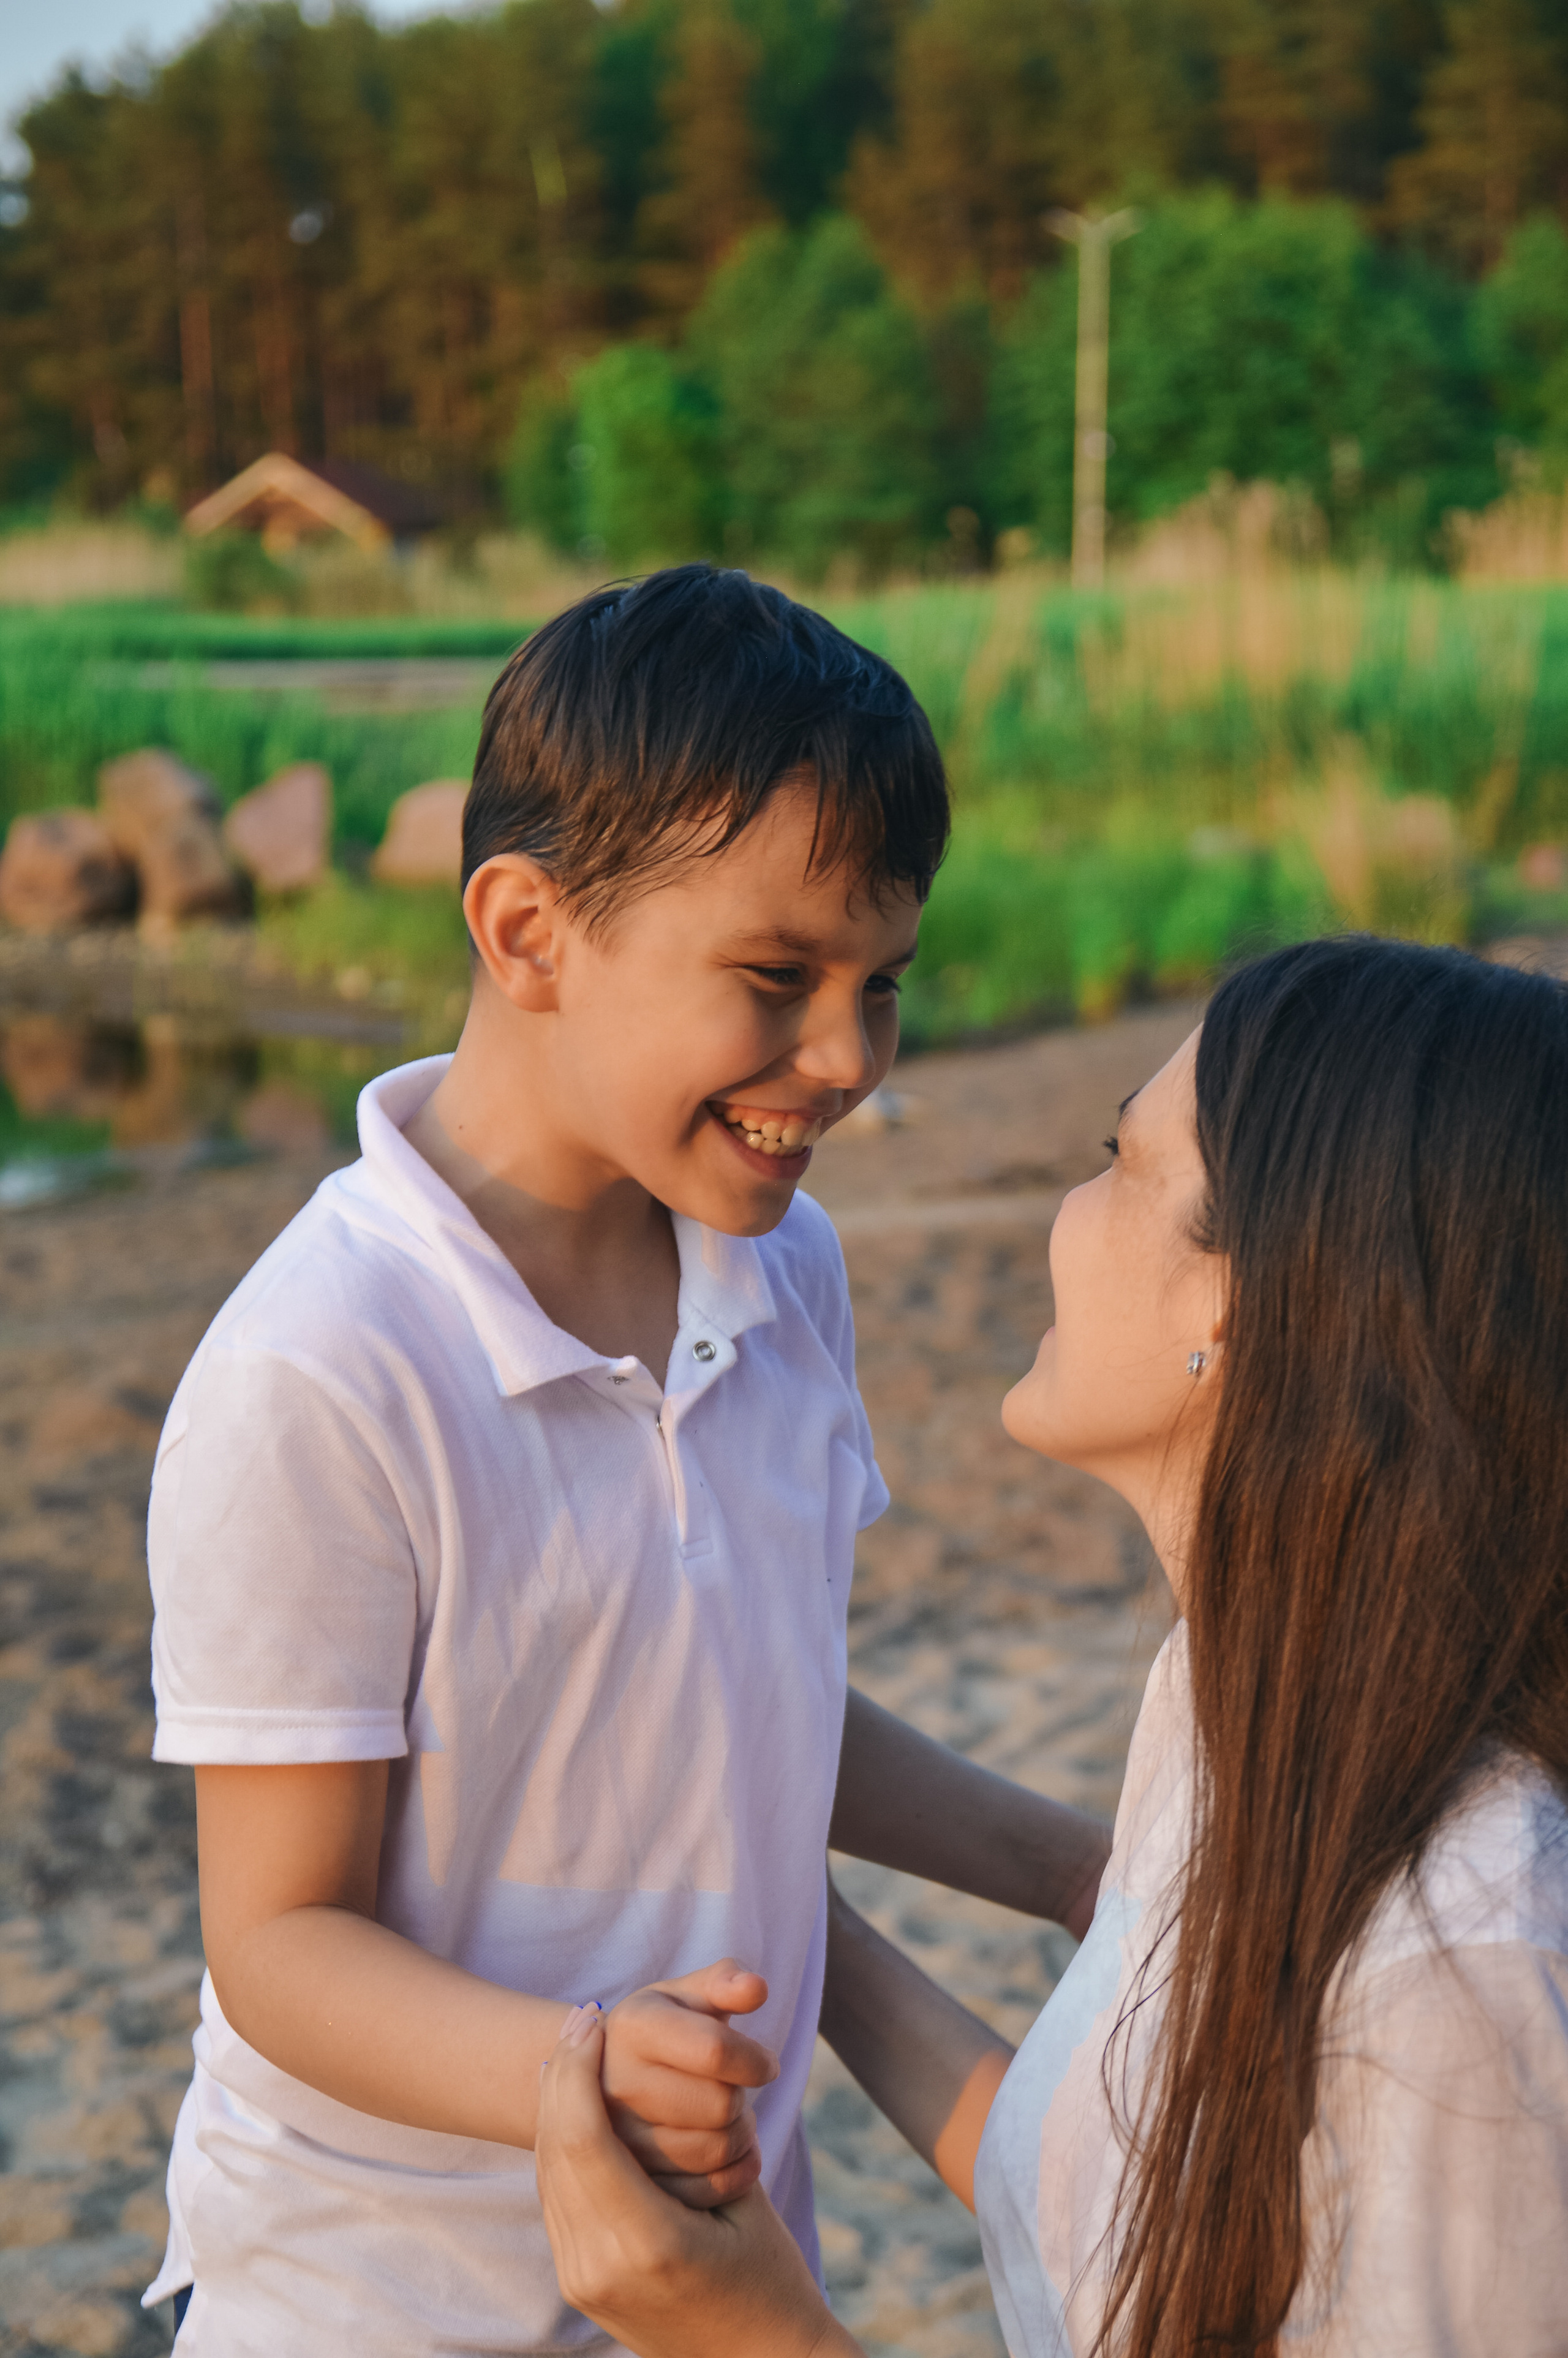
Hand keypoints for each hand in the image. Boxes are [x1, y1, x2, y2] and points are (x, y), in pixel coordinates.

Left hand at [538, 2006, 855, 2357]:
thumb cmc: (770, 2278)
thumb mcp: (743, 2196)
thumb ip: (697, 2134)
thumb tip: (658, 2065)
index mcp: (647, 2243)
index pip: (584, 2137)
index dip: (580, 2067)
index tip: (592, 2015)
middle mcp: (599, 2266)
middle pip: (554, 2148)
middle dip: (562, 2074)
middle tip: (580, 2016)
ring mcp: (582, 2280)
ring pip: (548, 2170)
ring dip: (556, 2104)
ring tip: (574, 2048)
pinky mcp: (579, 2283)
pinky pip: (557, 2196)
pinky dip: (563, 2142)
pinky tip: (578, 2104)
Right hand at [600, 1958, 778, 2207]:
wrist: (609, 2073)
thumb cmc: (666, 2027)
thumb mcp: (689, 1994)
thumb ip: (725, 1982)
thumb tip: (756, 1988)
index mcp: (632, 2027)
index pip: (715, 2051)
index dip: (756, 2059)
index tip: (766, 2063)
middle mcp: (614, 2084)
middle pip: (719, 2105)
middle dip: (743, 2097)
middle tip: (738, 2090)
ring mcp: (617, 2139)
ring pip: (715, 2150)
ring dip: (740, 2134)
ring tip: (730, 2117)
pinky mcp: (631, 2184)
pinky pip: (706, 2190)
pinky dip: (733, 2173)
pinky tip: (729, 2152)